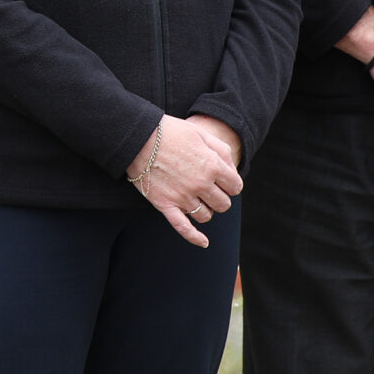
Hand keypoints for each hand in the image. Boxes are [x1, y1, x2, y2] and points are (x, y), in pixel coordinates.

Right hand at [128, 115, 242, 248]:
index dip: (231, 184)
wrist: (137, 136)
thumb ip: (222, 151)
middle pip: (223, 204)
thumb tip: (233, 170)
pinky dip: (195, 237)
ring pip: (206, 216)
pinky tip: (204, 242)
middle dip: (220, 197)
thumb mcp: (200, 132)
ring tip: (197, 199)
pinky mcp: (165, 204)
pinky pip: (183, 227)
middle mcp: (200, 184)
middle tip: (209, 188)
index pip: (236, 187)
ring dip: (206, 210)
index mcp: (212, 166)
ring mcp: (182, 197)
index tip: (223, 180)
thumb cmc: (169, 131)